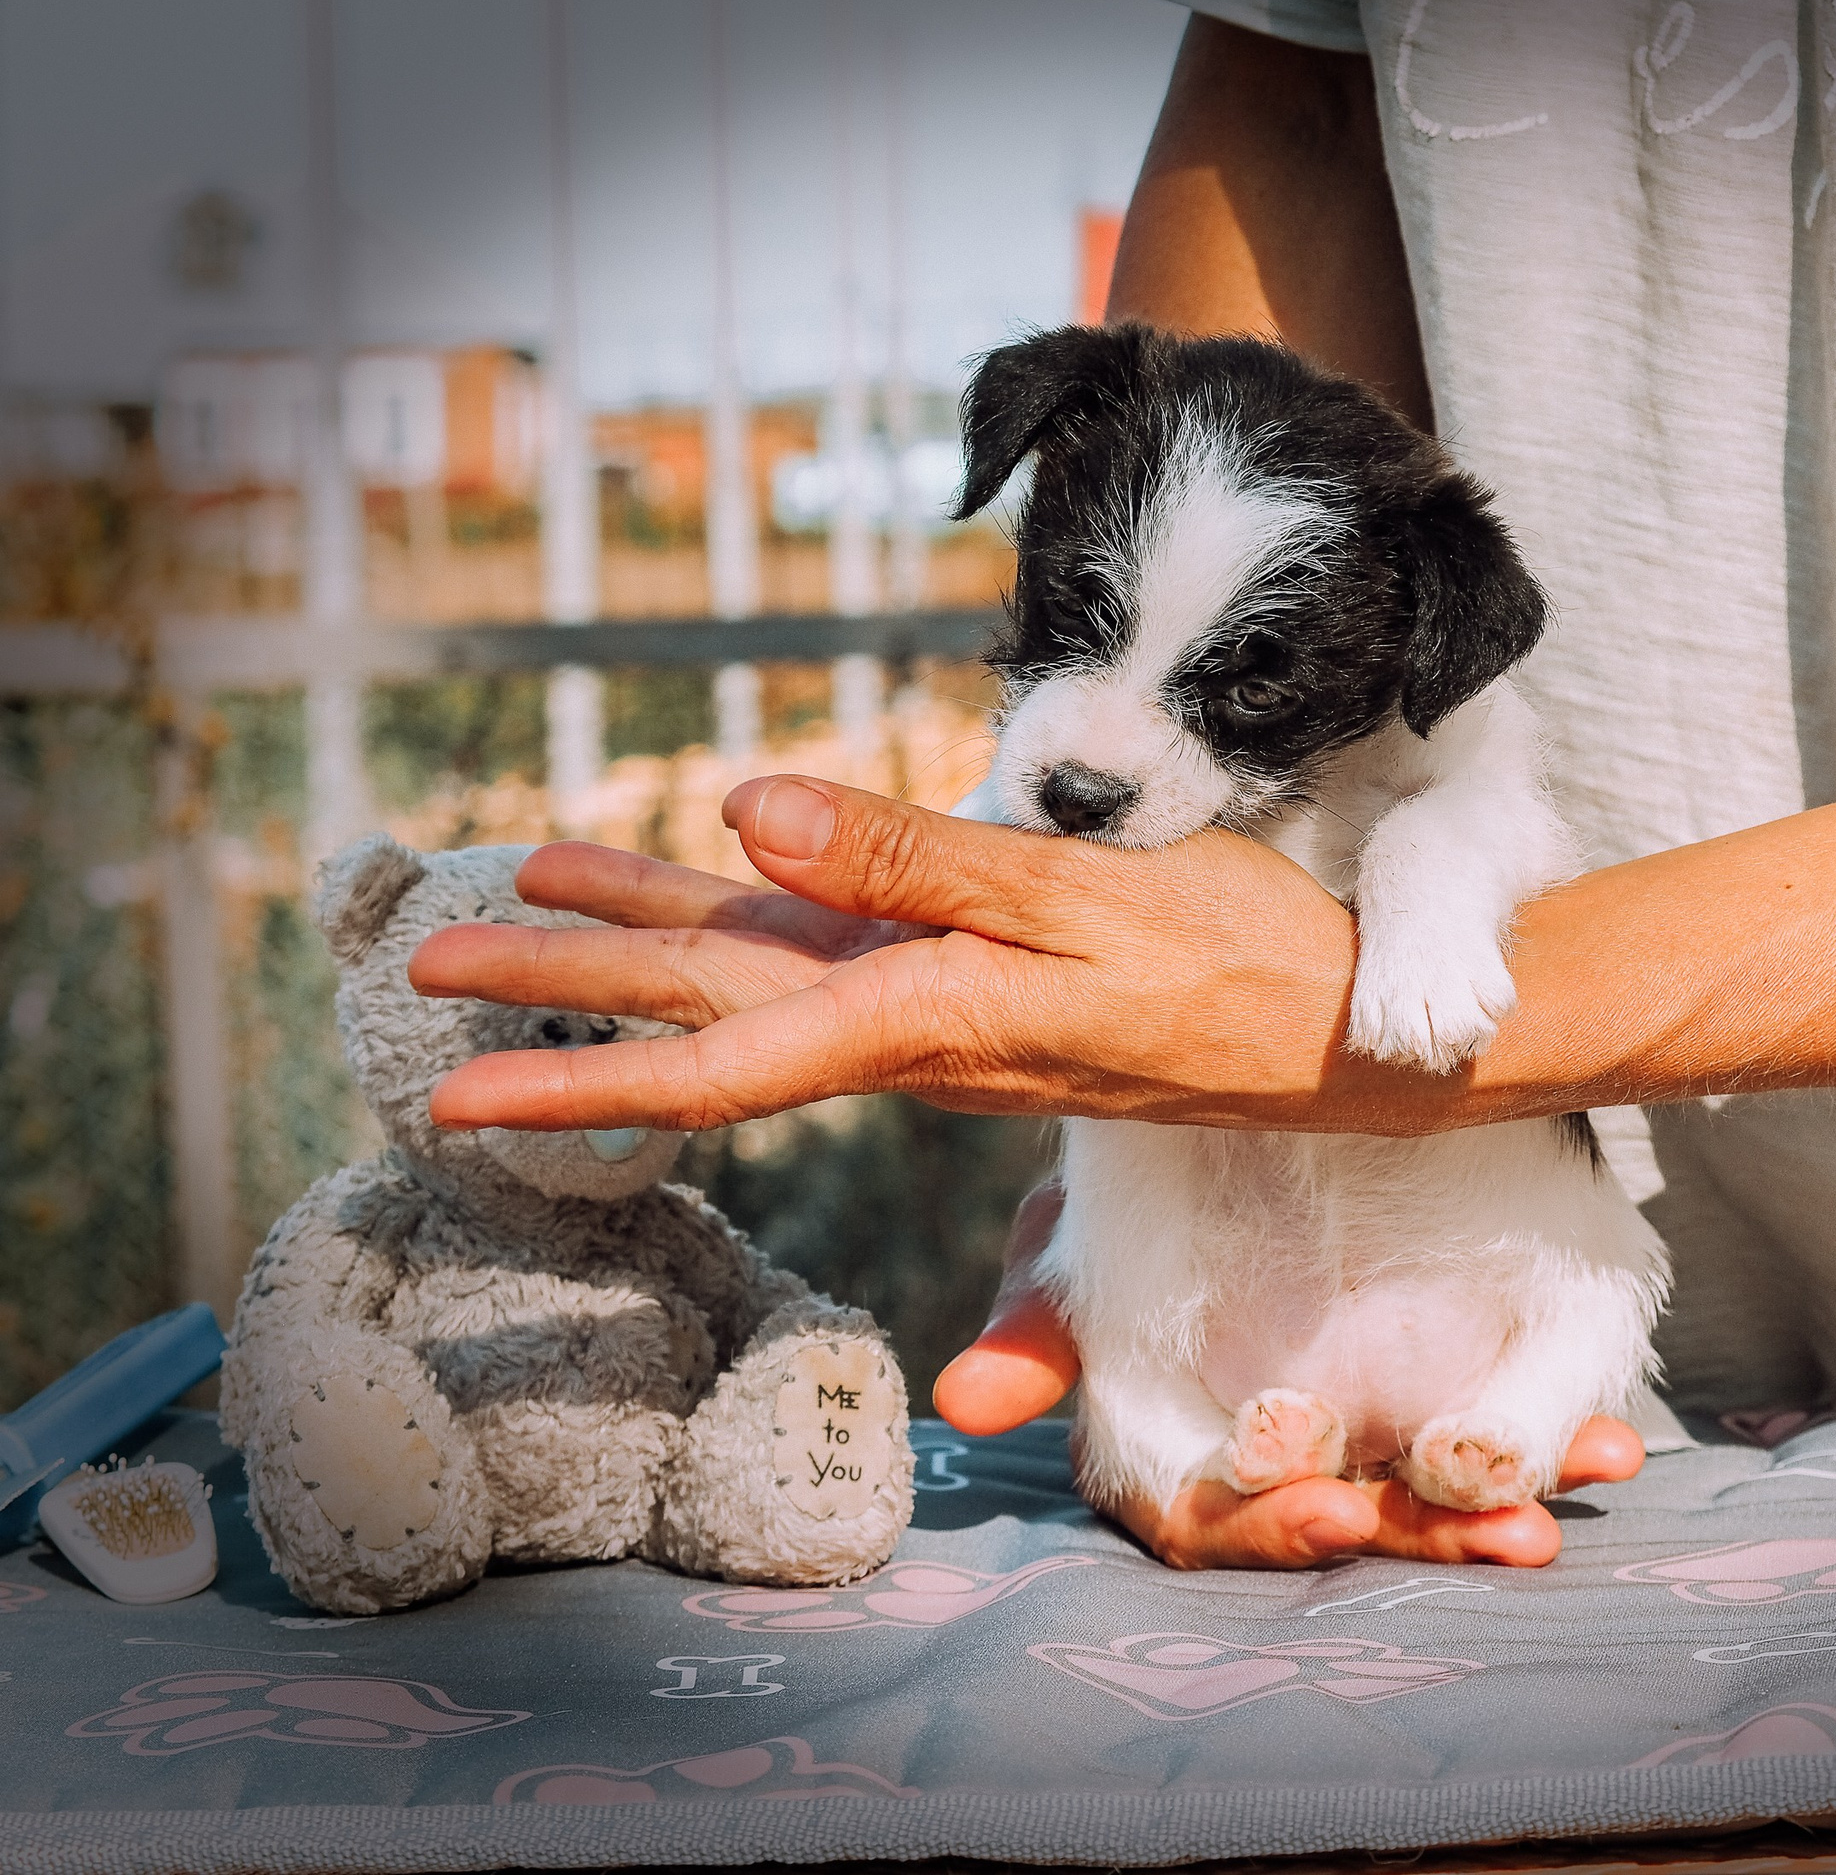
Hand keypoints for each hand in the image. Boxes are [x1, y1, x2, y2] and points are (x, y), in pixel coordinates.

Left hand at [417, 775, 1443, 1134]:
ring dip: (641, 941)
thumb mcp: (1083, 897)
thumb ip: (915, 860)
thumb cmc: (1236, 962)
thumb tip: (743, 818)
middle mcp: (910, 1027)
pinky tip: (712, 883)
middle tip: (426, 966)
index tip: (457, 1092)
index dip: (581, 1071)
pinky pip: (835, 953)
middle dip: (565, 993)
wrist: (1335, 1034)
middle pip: (706, 1013)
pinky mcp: (976, 980)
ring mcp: (940, 1007)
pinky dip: (750, 918)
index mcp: (923, 1017)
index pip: (717, 1062)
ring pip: (760, 976)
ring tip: (529, 898)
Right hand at [932, 1184, 1644, 1568]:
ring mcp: (1369, 1405)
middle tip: (1497, 1531)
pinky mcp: (1450, 1362)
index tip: (1330, 1514)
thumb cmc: (1138, 1172)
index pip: (1216, 1520)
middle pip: (1346, 1515)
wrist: (1246, 1080)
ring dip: (1502, 1505)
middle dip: (1420, 1534)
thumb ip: (1043, 1316)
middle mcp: (1287, 1435)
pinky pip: (1507, 1420)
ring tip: (1586, 1486)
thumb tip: (967, 1408)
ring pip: (1432, 1488)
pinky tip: (1611, 1445)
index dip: (1269, 1531)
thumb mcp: (1082, 1229)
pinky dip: (1561, 1438)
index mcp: (1190, 1430)